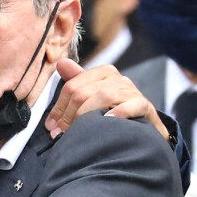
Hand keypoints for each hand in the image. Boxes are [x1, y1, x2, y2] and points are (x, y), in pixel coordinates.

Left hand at [45, 58, 168, 141]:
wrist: (144, 128)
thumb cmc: (113, 112)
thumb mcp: (92, 97)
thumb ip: (75, 82)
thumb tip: (60, 62)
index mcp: (102, 73)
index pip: (72, 86)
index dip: (59, 107)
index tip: (51, 126)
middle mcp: (118, 78)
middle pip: (84, 92)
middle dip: (68, 115)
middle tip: (60, 133)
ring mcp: (132, 91)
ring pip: (104, 96)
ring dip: (87, 115)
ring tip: (78, 131)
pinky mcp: (145, 105)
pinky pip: (132, 105)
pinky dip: (119, 112)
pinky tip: (108, 120)